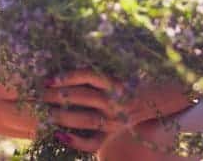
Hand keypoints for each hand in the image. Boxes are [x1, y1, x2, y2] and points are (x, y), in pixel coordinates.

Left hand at [42, 70, 193, 151]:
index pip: (88, 77)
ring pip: (84, 118)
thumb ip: (101, 68)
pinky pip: (93, 141)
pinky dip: (76, 141)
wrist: (164, 101)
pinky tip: (59, 136)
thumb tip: (75, 59)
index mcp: (118, 82)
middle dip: (58, 96)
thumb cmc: (140, 80)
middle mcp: (117, 101)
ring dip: (62, 116)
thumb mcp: (124, 69)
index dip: (67, 76)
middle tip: (38, 94)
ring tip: (44, 112)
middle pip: (82, 97)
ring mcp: (115, 119)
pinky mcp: (114, 133)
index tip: (49, 78)